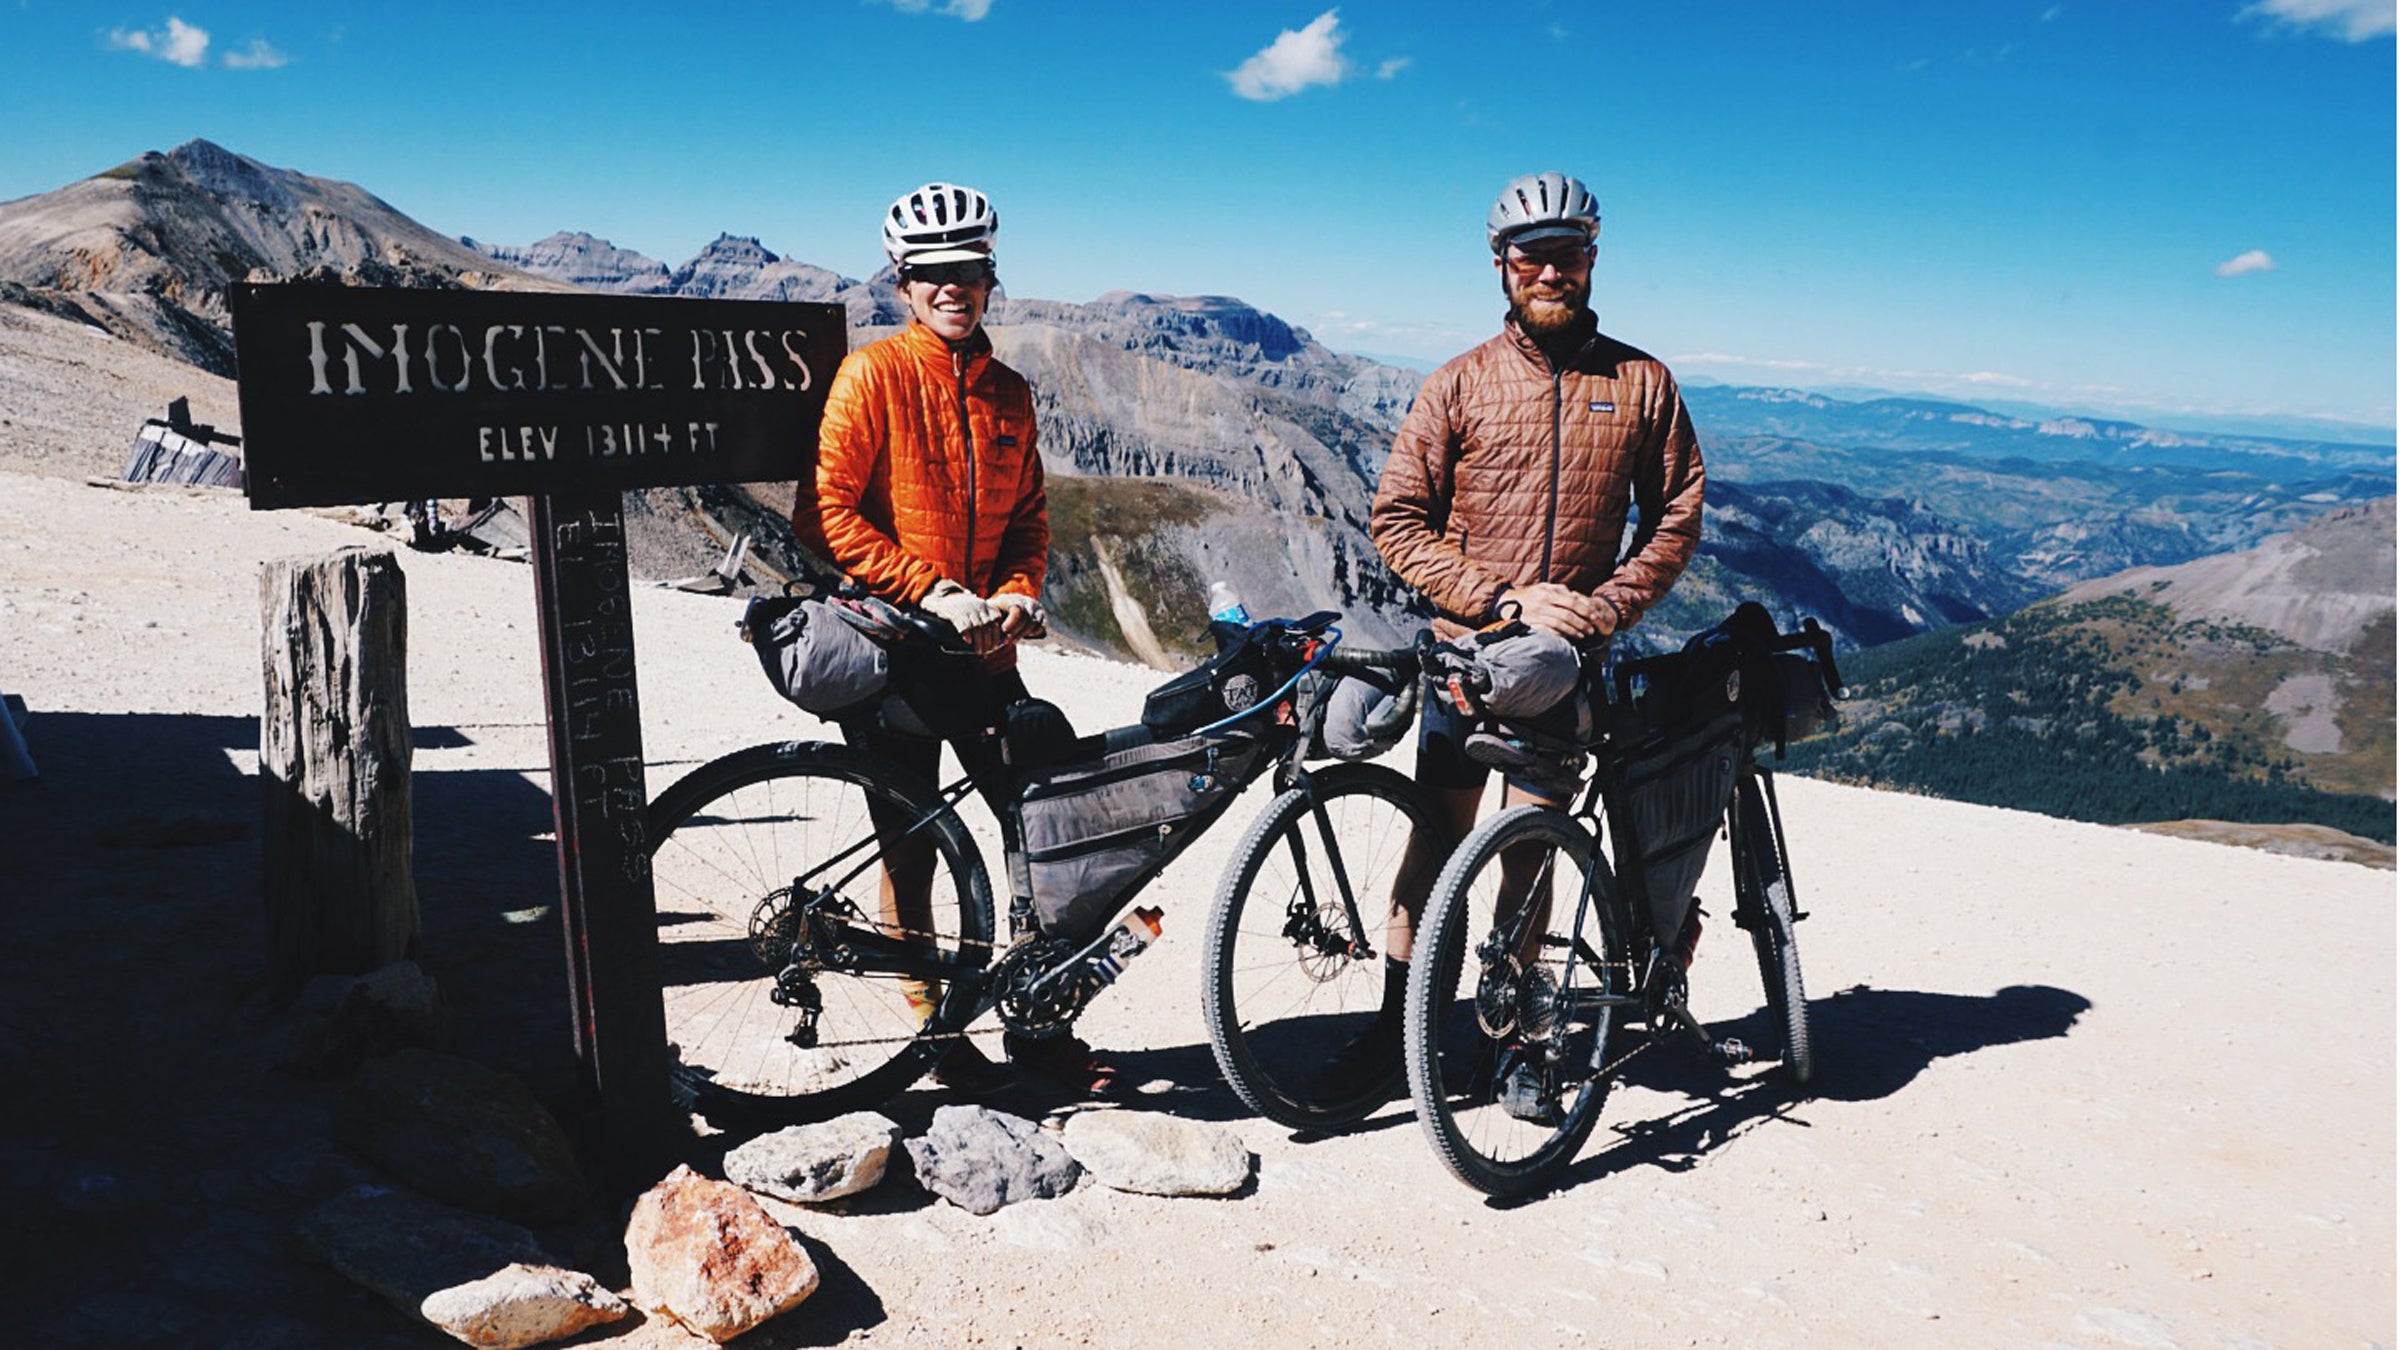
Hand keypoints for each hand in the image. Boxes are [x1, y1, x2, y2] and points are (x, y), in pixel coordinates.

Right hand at [920, 579, 1003, 653]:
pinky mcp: (955, 614)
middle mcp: (976, 606)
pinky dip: (967, 636)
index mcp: (984, 605)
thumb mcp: (976, 608)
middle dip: (988, 641)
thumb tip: (998, 636)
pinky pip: (964, 627)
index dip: (997, 634)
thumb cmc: (962, 609)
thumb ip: (987, 617)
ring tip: (979, 651)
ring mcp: (966, 610)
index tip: (995, 644)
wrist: (942, 601)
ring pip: (977, 629)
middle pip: (987, 626)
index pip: (996, 619)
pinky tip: (968, 642)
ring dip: (979, 642)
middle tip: (987, 651)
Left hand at [989, 592, 1046, 639]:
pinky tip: (1023, 636)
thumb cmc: (999, 611)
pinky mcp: (1042, 615)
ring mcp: (1036, 608)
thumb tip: (992, 630)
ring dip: (1022, 634)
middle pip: (1026, 618)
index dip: (1011, 623)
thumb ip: (993, 618)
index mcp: (1013, 598)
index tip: (1003, 630)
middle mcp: (1027, 601)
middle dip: (1015, 632)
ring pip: (1033, 623)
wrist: (1010, 607)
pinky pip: (1041, 626)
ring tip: (1013, 641)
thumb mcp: (993, 612)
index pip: (1017, 610)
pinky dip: (1032, 633)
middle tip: (1006, 641)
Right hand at [1499, 583, 1615, 641]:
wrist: (1506, 603)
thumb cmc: (1529, 595)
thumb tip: (1576, 596)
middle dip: (1582, 622)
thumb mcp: (1543, 587)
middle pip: (1568, 614)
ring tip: (1583, 634)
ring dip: (1574, 630)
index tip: (1595, 617)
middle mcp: (1543, 602)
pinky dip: (1561, 634)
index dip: (1585, 610)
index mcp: (1548, 592)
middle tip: (1592, 629)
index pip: (1572, 601)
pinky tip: (1569, 637)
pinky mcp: (1531, 624)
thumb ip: (1560, 590)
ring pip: (1560, 623)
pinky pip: (1549, 630)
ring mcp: (1536, 614)